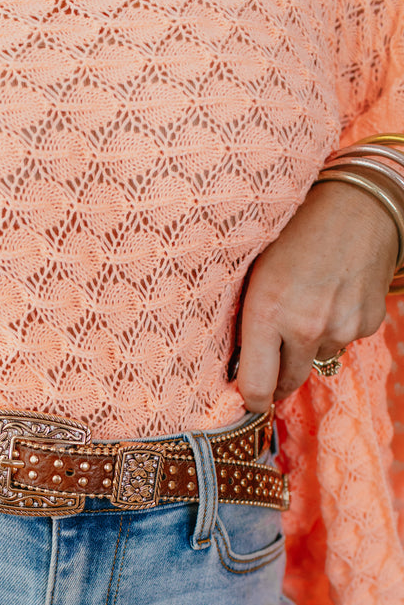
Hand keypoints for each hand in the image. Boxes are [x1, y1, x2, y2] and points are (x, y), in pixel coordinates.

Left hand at [235, 180, 398, 410]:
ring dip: (308, 347)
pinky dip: (335, 328)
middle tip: (269, 365)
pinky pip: (343, 341)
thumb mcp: (254, 273)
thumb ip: (247, 321)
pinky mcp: (367, 323)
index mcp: (267, 313)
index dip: (249, 401)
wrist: (355, 202)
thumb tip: (238, 368)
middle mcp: (306, 327)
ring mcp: (341, 328)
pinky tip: (332, 296)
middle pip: (287, 383)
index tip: (246, 402)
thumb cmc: (292, 233)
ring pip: (317, 359)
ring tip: (306, 305)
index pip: (256, 387)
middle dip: (276, 379)